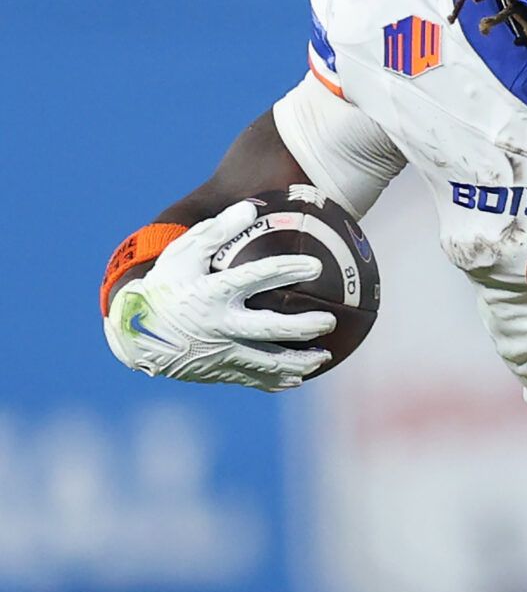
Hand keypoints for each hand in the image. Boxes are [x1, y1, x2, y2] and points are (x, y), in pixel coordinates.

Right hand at [102, 201, 334, 391]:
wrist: (132, 334)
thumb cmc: (163, 287)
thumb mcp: (181, 254)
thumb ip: (215, 232)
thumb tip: (249, 209)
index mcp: (211, 293)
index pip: (255, 278)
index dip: (286, 270)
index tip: (315, 266)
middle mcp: (218, 325)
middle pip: (270, 328)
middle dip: (304, 326)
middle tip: (329, 321)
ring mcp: (218, 353)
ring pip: (266, 362)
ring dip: (299, 363)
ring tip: (324, 358)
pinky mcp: (216, 372)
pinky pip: (252, 378)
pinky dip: (276, 381)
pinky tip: (297, 379)